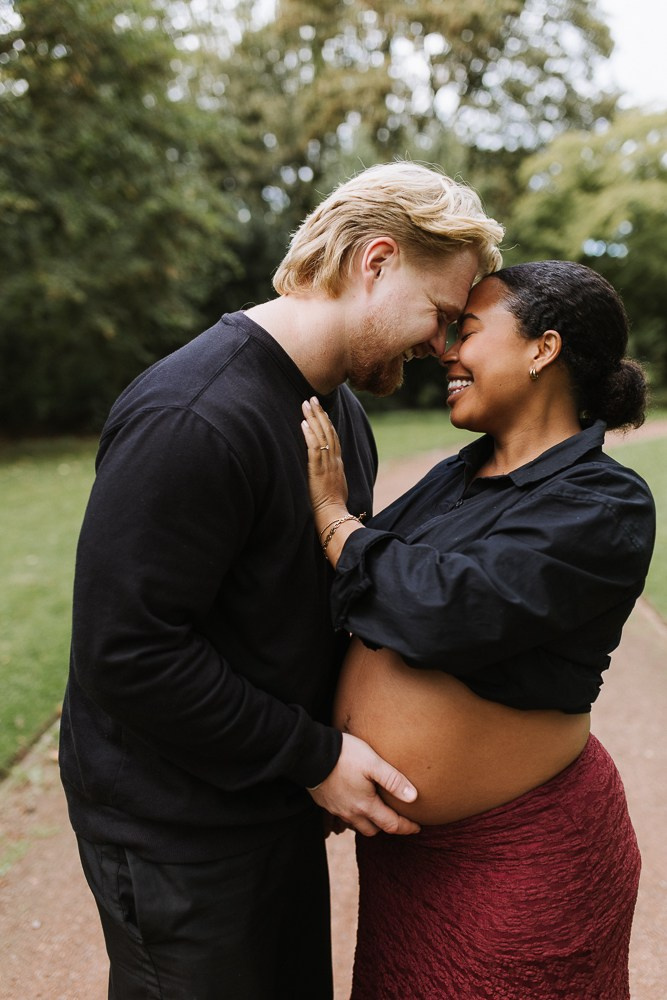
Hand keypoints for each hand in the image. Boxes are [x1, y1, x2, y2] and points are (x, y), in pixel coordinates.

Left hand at [301, 397, 349, 529]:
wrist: (335, 515)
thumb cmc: (333, 506)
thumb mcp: (335, 486)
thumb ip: (331, 475)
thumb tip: (327, 471)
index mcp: (338, 464)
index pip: (333, 437)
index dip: (327, 422)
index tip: (321, 410)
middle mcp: (334, 460)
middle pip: (328, 431)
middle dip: (320, 413)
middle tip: (313, 398)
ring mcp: (327, 464)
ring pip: (321, 435)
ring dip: (314, 418)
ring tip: (306, 404)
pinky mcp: (318, 470)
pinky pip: (314, 449)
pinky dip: (309, 435)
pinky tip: (304, 424)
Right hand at [307, 733, 419, 836]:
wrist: (310, 753)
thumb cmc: (344, 755)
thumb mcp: (373, 763)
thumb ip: (394, 780)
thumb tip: (414, 797)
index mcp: (365, 806)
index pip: (391, 824)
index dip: (406, 827)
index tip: (417, 827)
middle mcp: (350, 813)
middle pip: (373, 829)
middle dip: (386, 826)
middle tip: (397, 818)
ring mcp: (336, 809)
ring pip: (356, 825)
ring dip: (368, 822)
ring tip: (376, 811)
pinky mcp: (325, 803)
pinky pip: (342, 817)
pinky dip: (353, 815)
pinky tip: (354, 803)